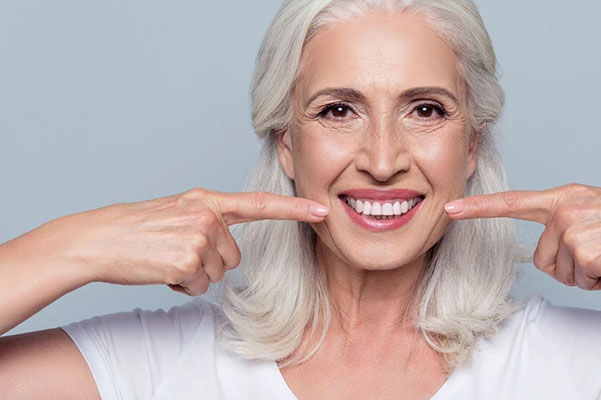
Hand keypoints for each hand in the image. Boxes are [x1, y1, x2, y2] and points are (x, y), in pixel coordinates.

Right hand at [46, 188, 327, 295]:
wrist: (99, 239)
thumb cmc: (138, 229)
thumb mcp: (178, 211)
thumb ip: (209, 219)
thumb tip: (230, 248)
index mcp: (207, 200)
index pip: (259, 204)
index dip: (293, 210)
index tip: (321, 210)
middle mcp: (207, 215)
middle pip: (234, 256)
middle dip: (209, 262)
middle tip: (176, 251)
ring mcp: (198, 237)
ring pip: (218, 273)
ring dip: (194, 275)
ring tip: (166, 258)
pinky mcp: (187, 260)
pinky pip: (200, 286)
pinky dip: (181, 286)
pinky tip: (161, 270)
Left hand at [444, 183, 600, 289]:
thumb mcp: (596, 209)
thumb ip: (567, 222)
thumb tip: (550, 253)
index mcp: (564, 197)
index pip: (513, 202)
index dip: (479, 209)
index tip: (450, 210)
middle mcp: (563, 210)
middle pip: (542, 260)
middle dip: (570, 267)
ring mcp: (572, 229)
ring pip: (562, 274)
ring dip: (588, 274)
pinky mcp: (585, 251)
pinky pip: (583, 282)